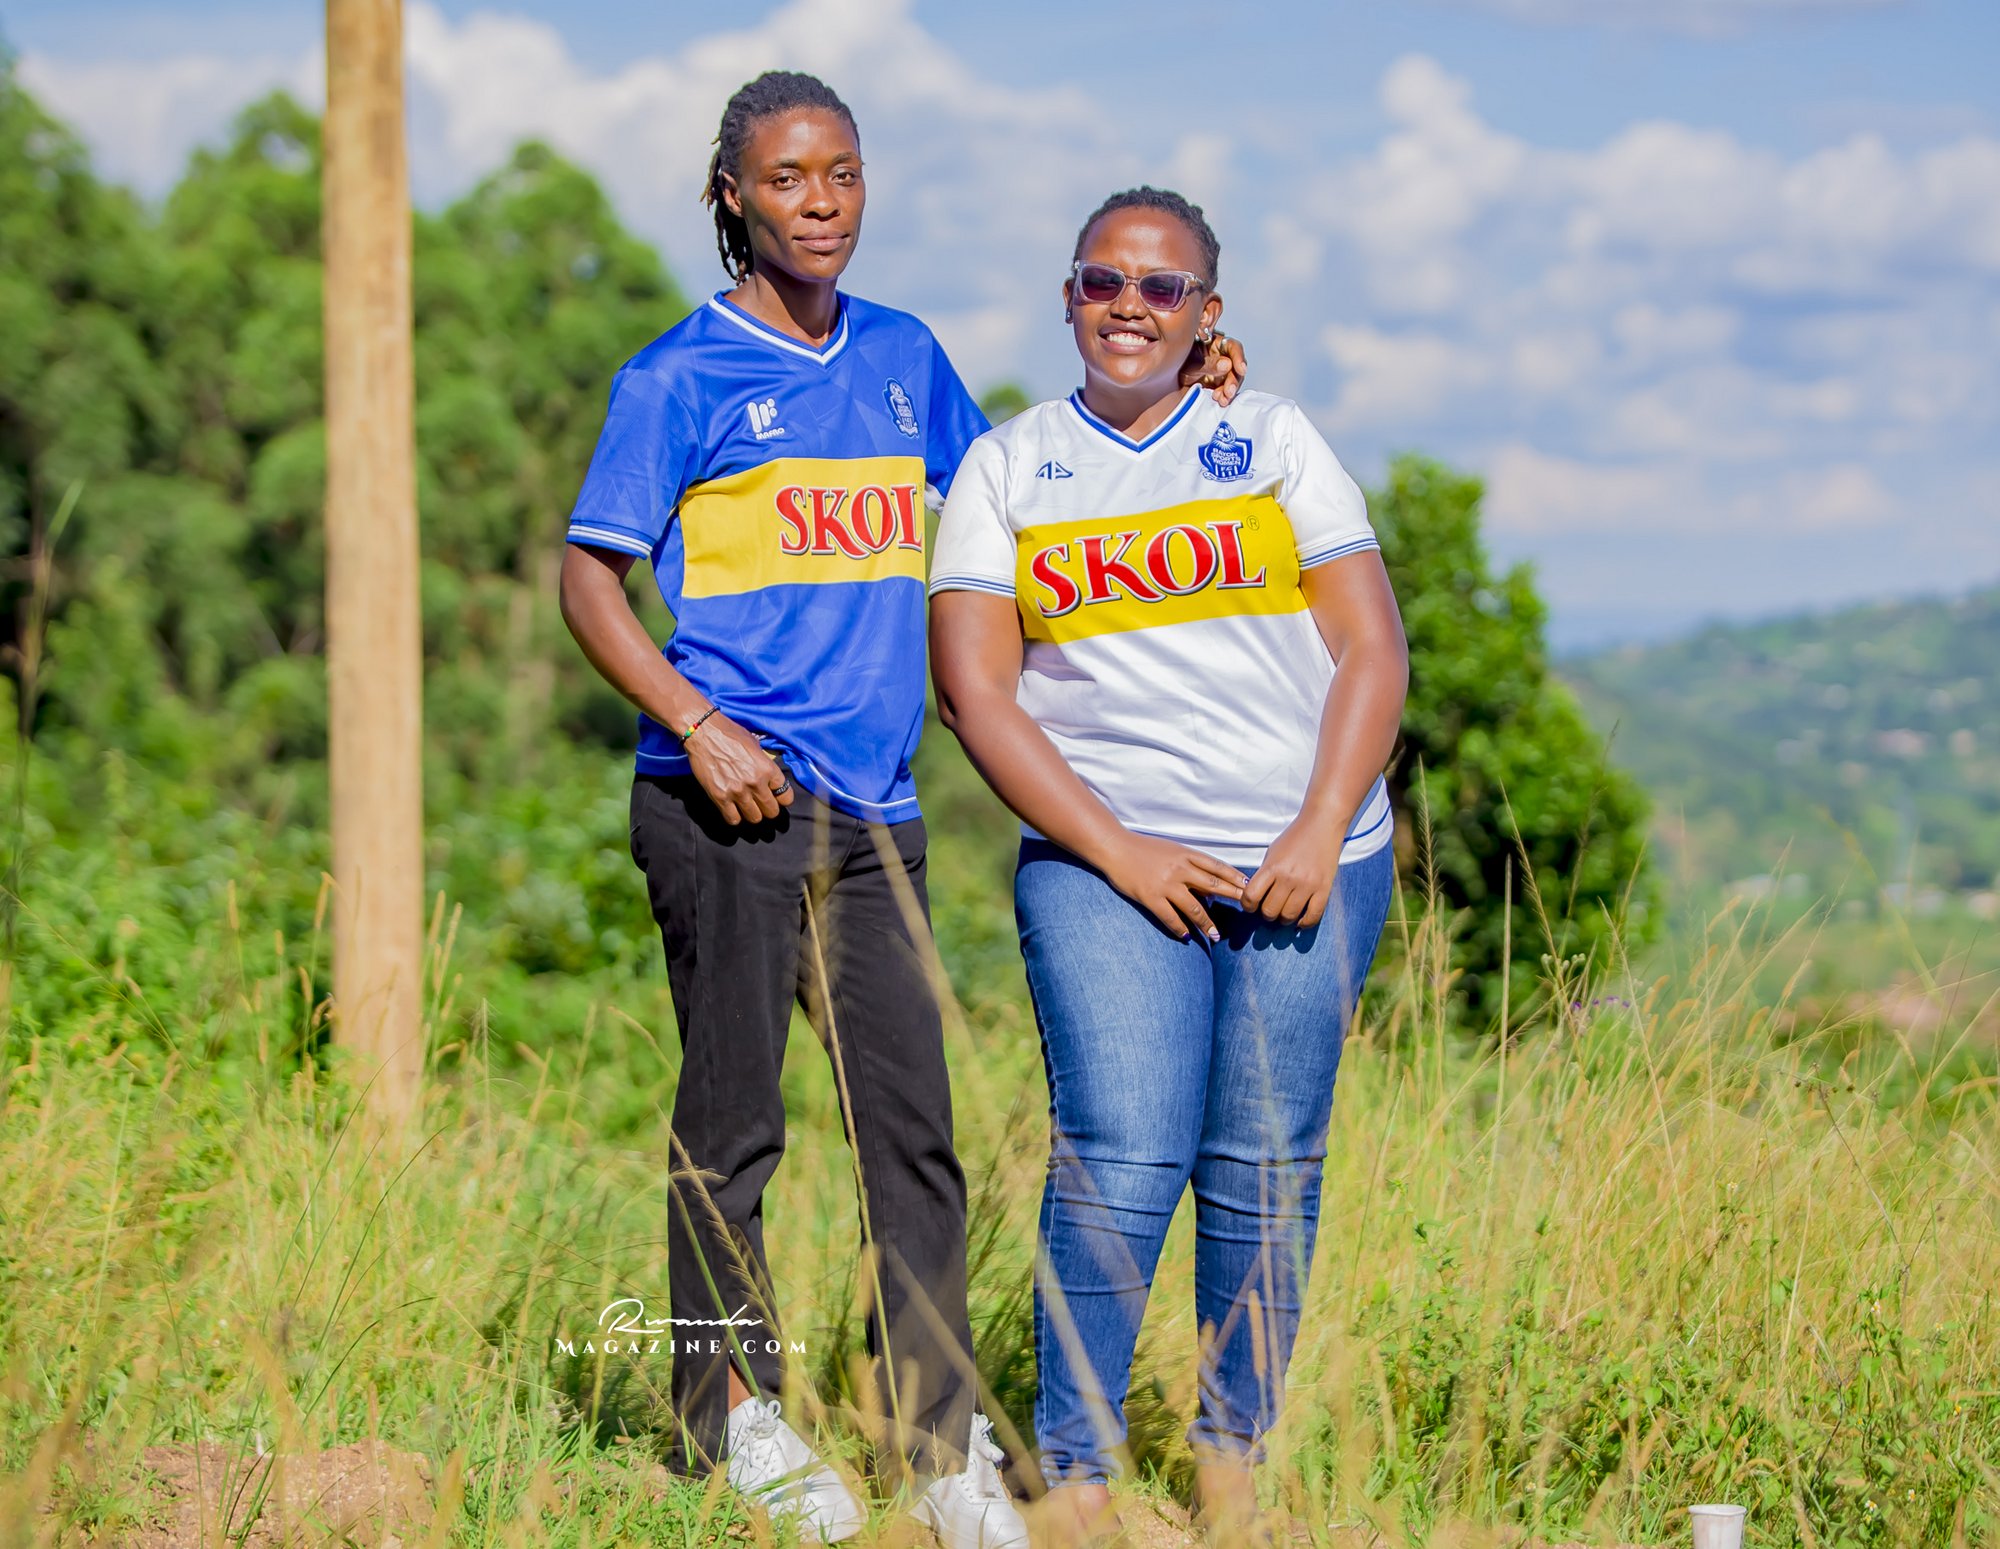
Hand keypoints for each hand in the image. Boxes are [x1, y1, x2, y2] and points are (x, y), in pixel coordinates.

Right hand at [684, 711, 793, 824]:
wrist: (703, 732)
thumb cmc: (729, 733)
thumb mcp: (755, 745)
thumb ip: (764, 763)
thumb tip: (769, 777)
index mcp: (767, 769)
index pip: (786, 797)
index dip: (782, 799)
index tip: (776, 798)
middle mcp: (755, 783)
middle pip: (772, 811)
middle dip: (768, 809)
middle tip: (761, 804)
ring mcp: (737, 792)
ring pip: (754, 818)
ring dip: (752, 814)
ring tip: (747, 807)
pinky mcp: (720, 797)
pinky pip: (733, 819)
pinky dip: (734, 817)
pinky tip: (732, 809)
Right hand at [1101, 832, 1244, 941]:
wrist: (1114, 847)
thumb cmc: (1143, 848)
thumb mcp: (1171, 851)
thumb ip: (1190, 866)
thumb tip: (1210, 891)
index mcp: (1185, 854)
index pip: (1217, 867)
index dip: (1235, 878)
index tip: (1249, 887)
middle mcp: (1179, 869)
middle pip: (1213, 886)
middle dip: (1232, 898)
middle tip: (1247, 909)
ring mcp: (1165, 884)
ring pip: (1194, 908)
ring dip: (1207, 924)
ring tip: (1215, 935)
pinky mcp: (1150, 897)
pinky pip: (1170, 917)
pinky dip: (1180, 929)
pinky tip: (1187, 937)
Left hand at [1178, 331, 1246, 407]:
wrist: (1168, 376)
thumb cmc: (1179, 362)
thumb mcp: (1192, 361)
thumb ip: (1209, 363)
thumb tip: (1227, 365)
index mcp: (1215, 343)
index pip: (1232, 347)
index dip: (1239, 357)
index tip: (1241, 369)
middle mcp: (1221, 356)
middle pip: (1235, 366)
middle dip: (1233, 380)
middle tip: (1228, 391)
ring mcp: (1221, 370)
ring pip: (1232, 380)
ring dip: (1229, 391)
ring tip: (1222, 399)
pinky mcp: (1218, 383)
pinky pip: (1226, 389)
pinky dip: (1224, 396)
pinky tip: (1220, 400)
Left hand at [1241, 816, 1345, 926]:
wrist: (1322, 824)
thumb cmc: (1295, 837)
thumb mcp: (1273, 852)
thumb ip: (1265, 874)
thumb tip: (1256, 897)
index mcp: (1272, 867)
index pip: (1251, 896)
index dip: (1248, 906)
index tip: (1251, 906)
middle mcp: (1289, 877)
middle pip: (1270, 910)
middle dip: (1267, 914)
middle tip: (1270, 910)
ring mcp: (1308, 884)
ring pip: (1289, 916)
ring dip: (1284, 919)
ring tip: (1285, 914)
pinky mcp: (1324, 888)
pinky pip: (1313, 916)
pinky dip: (1304, 923)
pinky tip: (1300, 920)